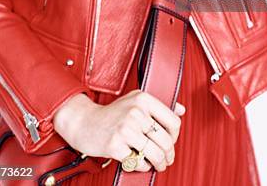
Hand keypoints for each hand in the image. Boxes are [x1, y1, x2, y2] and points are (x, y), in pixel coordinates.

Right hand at [53, 91, 185, 172]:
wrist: (84, 122)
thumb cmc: (113, 113)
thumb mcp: (135, 100)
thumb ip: (159, 105)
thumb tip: (182, 109)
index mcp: (143, 99)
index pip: (173, 121)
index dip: (175, 136)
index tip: (171, 141)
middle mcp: (136, 112)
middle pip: (166, 140)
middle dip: (169, 154)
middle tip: (167, 159)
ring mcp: (125, 129)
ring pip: (155, 153)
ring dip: (159, 163)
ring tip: (159, 165)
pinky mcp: (115, 145)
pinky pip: (138, 162)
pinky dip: (142, 166)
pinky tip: (140, 163)